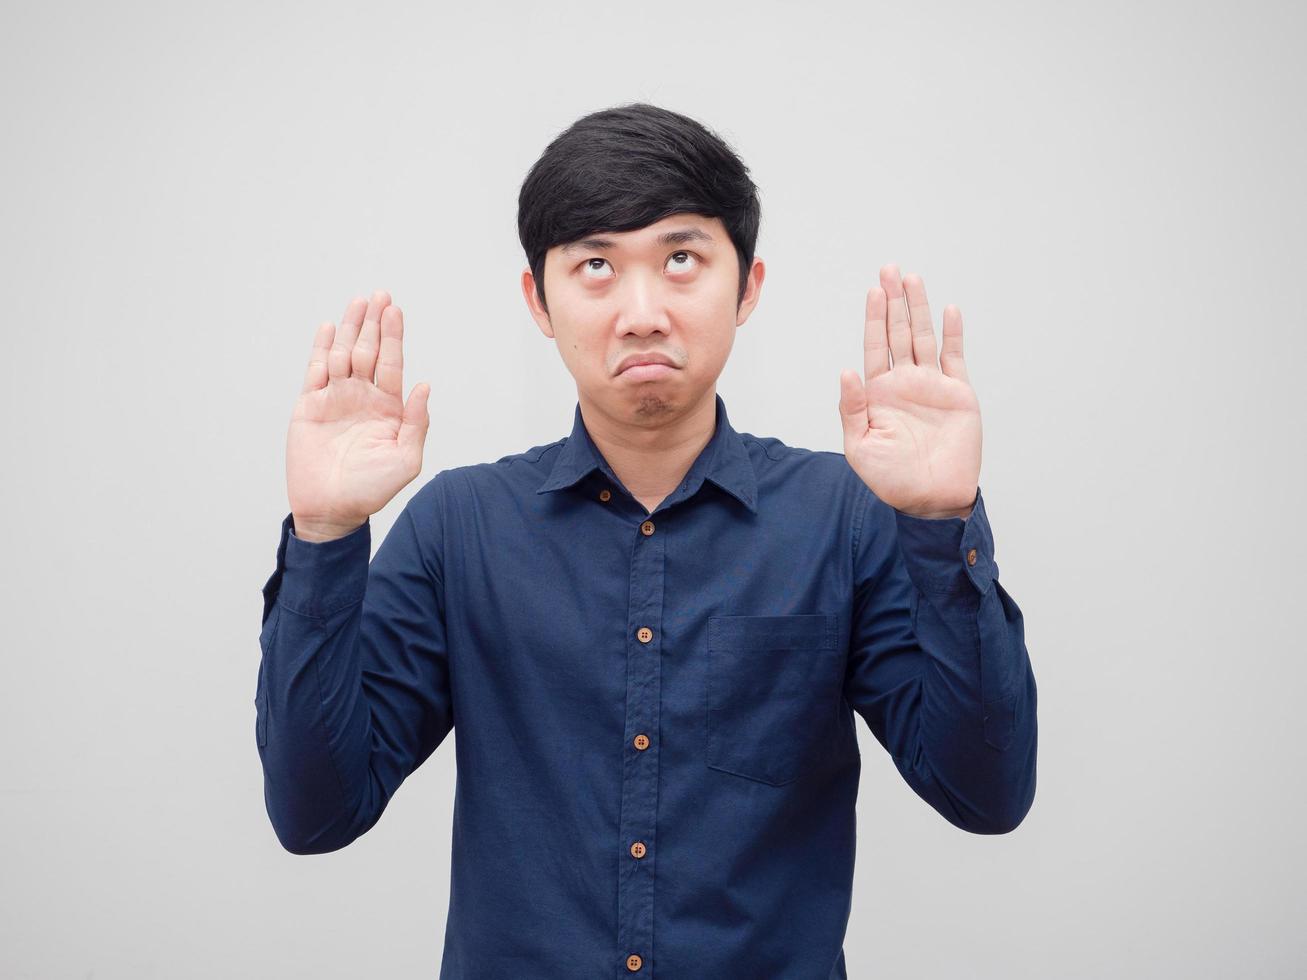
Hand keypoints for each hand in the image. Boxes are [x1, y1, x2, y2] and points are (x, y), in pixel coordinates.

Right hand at [286, 290, 430, 537]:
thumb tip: (425, 386)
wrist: (332, 509)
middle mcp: (362, 397)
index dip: (393, 336)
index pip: (391, 363)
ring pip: (341, 354)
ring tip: (357, 303)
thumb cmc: (371, 489)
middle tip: (379, 295)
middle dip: (373, 323)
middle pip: (367, 350)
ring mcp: (335, 398)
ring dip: (349, 328)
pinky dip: (320, 349)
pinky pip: (315, 371)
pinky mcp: (310, 406)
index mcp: (388, 407)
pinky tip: (327, 328)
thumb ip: (417, 423)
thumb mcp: (406, 459)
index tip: (394, 310)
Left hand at [837, 264, 980, 518]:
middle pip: (898, 332)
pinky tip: (948, 311)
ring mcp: (932, 386)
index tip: (873, 291)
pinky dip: (952, 334)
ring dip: (919, 309)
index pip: (875, 346)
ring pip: (924, 337)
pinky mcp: (958, 394)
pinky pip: (955, 358)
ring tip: (913, 279)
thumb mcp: (859, 446)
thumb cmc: (891, 478)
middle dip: (894, 301)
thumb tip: (847, 370)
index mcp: (879, 392)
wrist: (931, 499)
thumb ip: (852, 408)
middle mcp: (905, 383)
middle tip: (890, 269)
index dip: (874, 318)